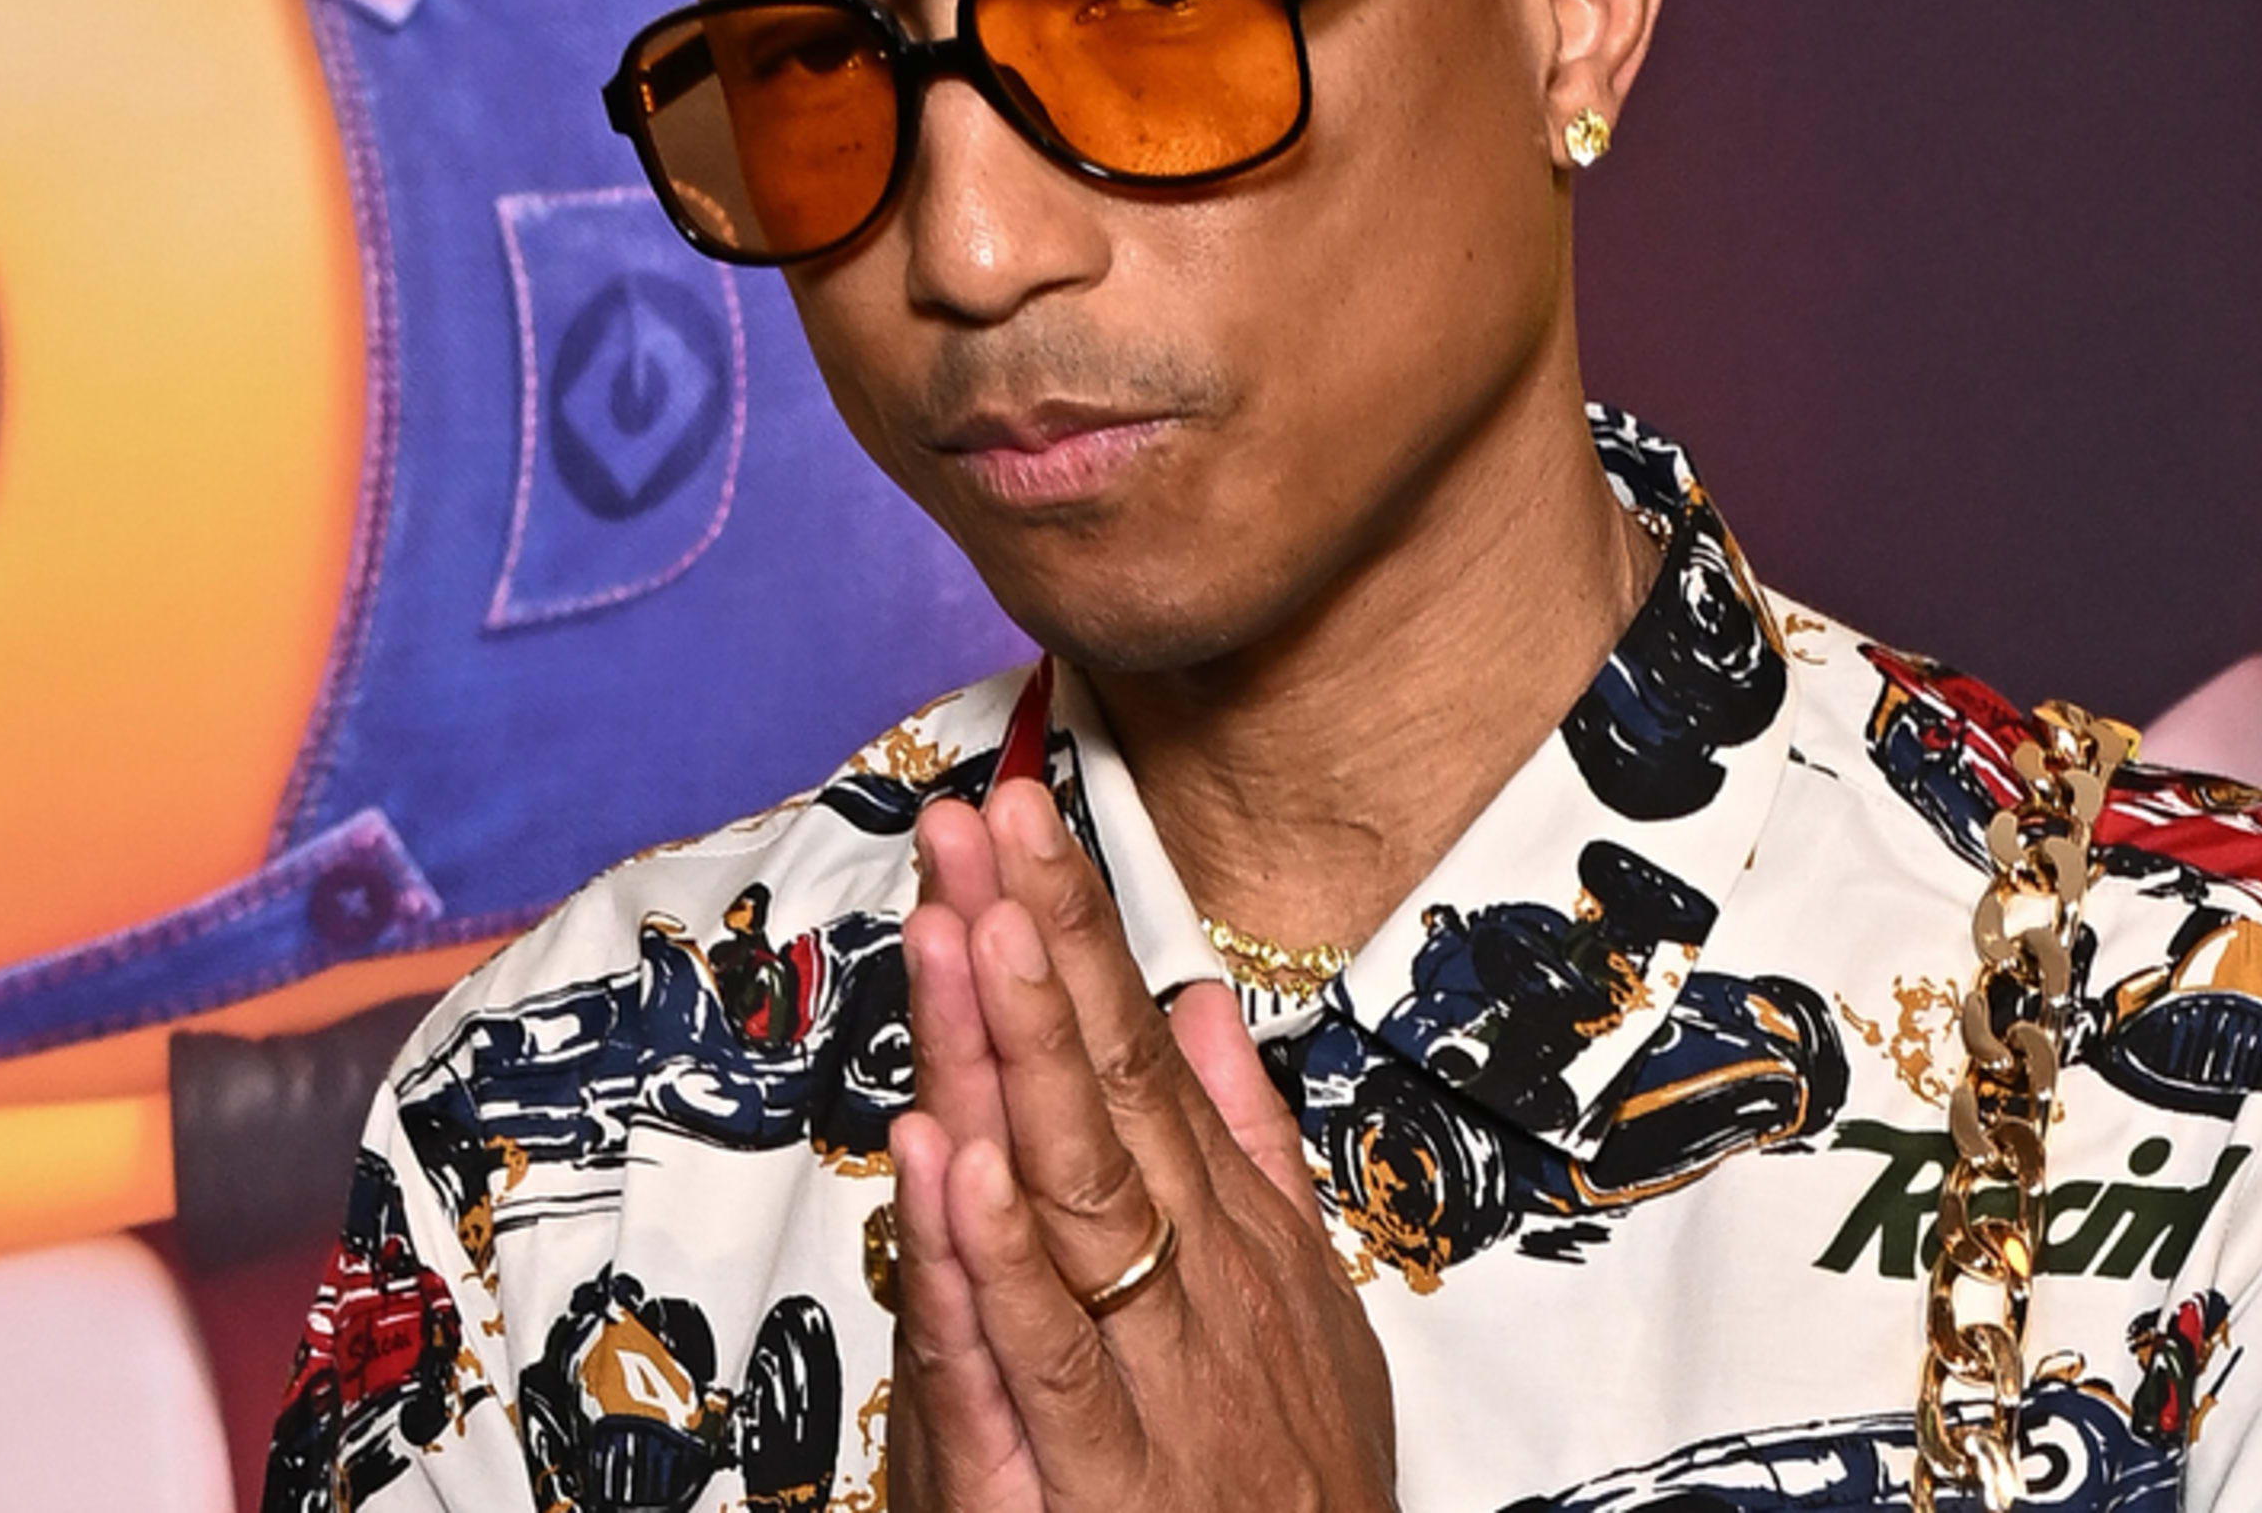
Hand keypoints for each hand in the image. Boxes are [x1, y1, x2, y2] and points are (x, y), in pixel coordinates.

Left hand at [885, 716, 1396, 1512]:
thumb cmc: (1295, 1481)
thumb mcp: (1303, 1304)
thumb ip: (1247, 1153)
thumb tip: (1204, 1009)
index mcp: (1226, 1233)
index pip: (1138, 1049)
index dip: (1077, 929)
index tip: (1023, 815)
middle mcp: (1195, 1280)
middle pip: (1107, 1090)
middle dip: (1043, 946)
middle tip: (988, 820)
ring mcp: (1151, 1374)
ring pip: (1077, 1193)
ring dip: (1022, 1057)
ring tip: (980, 930)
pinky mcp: (1098, 1479)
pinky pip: (1041, 1352)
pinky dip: (998, 1257)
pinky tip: (958, 1161)